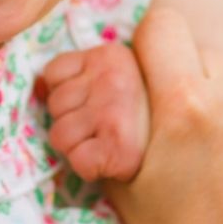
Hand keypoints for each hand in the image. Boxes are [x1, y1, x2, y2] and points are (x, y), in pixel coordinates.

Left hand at [36, 42, 150, 180]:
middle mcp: (111, 79)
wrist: (185, 146)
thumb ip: (78, 75)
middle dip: (70, 120)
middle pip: (54, 105)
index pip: (53, 73)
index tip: (93, 103)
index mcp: (109, 56)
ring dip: (77, 145)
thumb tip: (37, 85)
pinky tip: (110, 159)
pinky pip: (77, 161)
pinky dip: (89, 167)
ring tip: (105, 142)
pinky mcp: (117, 147)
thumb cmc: (144, 113)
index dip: (68, 94)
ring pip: (58, 135)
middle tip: (102, 127)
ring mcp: (113, 111)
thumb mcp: (112, 77)